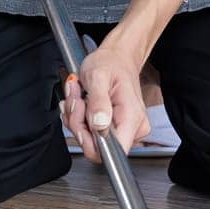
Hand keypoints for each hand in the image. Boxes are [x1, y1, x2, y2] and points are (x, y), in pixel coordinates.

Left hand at [62, 37, 150, 163]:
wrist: (116, 57)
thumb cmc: (110, 63)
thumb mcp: (98, 76)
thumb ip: (98, 101)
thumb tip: (99, 125)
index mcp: (131, 117)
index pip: (114, 151)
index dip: (91, 143)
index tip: (82, 120)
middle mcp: (132, 127)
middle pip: (98, 147)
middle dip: (78, 123)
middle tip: (77, 100)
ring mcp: (124, 128)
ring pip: (90, 140)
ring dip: (77, 117)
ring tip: (79, 95)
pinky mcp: (115, 127)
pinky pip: (91, 133)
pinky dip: (80, 118)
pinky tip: (82, 102)